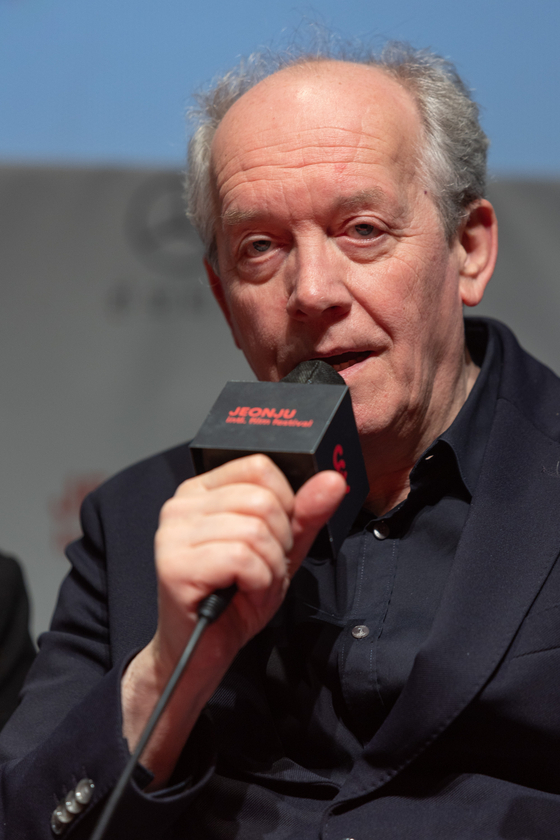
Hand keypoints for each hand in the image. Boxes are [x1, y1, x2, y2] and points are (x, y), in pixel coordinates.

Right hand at [122, 454, 345, 784]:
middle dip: (279, 543)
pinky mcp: (174, 566)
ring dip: (269, 568)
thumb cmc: (236, 597)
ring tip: (252, 584)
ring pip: (255, 531)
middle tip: (262, 569)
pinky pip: (241, 559)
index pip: (259, 468)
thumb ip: (306, 513)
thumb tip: (332, 480)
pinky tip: (242, 594)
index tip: (274, 536)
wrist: (204, 651)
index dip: (284, 504)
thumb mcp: (281, 549)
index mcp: (202, 490)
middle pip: (261, 500)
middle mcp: (181, 505)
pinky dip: (258, 582)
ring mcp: (173, 534)